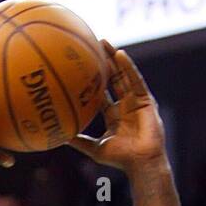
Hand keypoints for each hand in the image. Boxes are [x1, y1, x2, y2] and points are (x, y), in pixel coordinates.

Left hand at [67, 42, 166, 173]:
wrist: (141, 162)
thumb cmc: (121, 159)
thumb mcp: (95, 149)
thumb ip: (79, 141)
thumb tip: (59, 138)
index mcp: (113, 115)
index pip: (101, 92)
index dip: (92, 80)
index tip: (81, 67)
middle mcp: (125, 106)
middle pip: (112, 79)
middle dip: (102, 62)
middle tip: (90, 45)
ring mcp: (136, 101)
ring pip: (123, 75)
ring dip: (114, 58)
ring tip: (103, 42)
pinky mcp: (146, 100)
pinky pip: (136, 80)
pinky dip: (128, 67)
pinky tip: (119, 54)